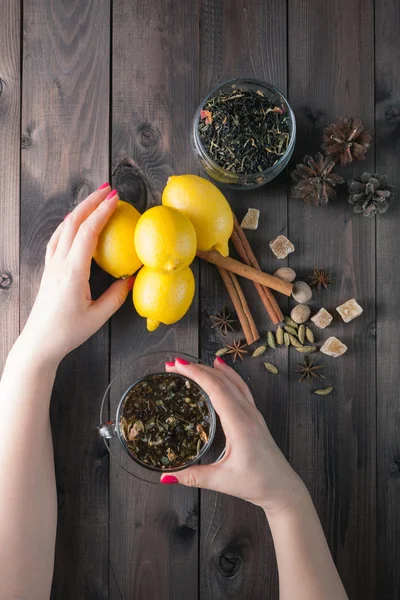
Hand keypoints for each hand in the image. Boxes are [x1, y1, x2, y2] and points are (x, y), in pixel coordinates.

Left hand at [17, 184, 133, 365]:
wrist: (39, 343)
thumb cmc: (68, 332)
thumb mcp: (98, 316)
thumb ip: (117, 296)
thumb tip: (131, 278)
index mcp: (73, 272)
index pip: (88, 233)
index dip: (102, 212)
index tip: (116, 199)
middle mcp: (59, 263)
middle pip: (73, 223)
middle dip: (91, 202)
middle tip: (108, 189)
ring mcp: (51, 265)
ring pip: (63, 228)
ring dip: (79, 210)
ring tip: (93, 200)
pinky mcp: (48, 270)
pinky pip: (57, 239)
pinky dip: (68, 224)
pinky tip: (74, 223)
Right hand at [163, 358, 307, 514]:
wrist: (283, 488)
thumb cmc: (257, 483)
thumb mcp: (222, 481)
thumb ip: (193, 477)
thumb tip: (165, 476)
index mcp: (240, 424)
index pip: (216, 389)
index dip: (196, 374)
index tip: (177, 365)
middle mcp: (248, 413)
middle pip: (222, 380)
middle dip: (197, 368)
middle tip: (173, 364)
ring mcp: (253, 413)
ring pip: (232, 381)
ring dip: (210, 370)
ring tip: (190, 364)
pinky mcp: (254, 416)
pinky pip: (240, 387)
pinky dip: (227, 375)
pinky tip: (219, 369)